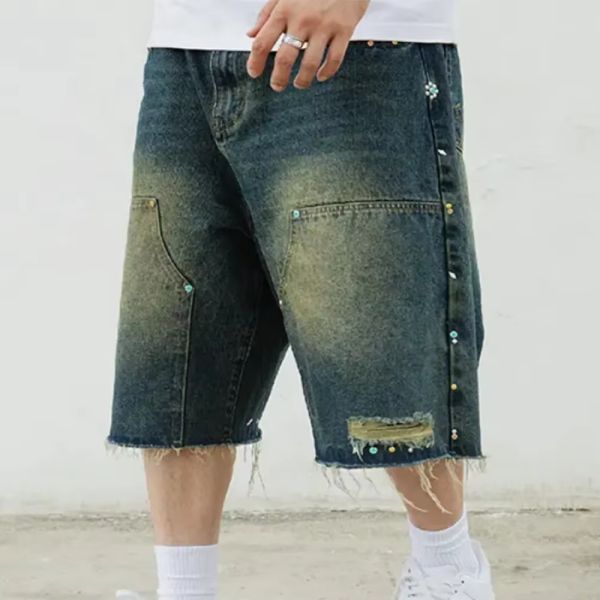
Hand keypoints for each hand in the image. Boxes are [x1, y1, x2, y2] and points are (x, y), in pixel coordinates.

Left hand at [246, 0, 370, 90]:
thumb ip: (266, 14)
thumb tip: (250, 35)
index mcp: (284, 10)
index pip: (262, 42)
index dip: (255, 62)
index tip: (254, 73)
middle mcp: (302, 20)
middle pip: (284, 59)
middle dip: (278, 79)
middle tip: (277, 86)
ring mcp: (324, 26)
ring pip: (310, 64)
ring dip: (303, 80)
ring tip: (300, 84)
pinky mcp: (344, 29)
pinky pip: (335, 59)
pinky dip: (327, 72)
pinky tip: (321, 76)